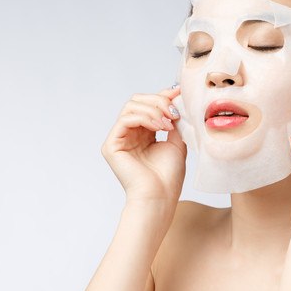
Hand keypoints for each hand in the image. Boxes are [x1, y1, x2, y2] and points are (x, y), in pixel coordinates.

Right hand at [101, 86, 186, 205]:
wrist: (160, 198)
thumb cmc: (168, 177)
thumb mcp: (177, 142)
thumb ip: (174, 121)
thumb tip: (176, 99)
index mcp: (143, 133)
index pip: (148, 105)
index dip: (163, 96)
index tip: (179, 93)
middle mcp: (129, 134)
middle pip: (137, 101)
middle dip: (158, 101)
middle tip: (174, 112)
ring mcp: (119, 139)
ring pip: (131, 107)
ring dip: (153, 109)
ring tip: (168, 123)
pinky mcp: (111, 145)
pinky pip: (125, 119)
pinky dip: (144, 117)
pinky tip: (160, 127)